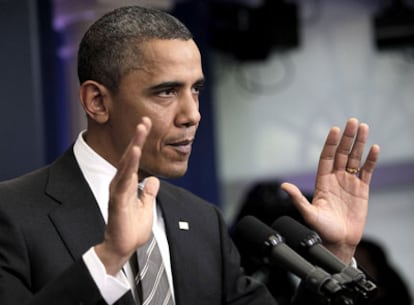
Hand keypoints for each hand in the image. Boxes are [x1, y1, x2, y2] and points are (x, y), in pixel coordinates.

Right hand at [95, 117, 159, 274]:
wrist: (123, 247)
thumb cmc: (132, 229)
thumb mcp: (146, 207)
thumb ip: (148, 193)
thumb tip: (153, 180)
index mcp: (129, 184)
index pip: (135, 159)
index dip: (141, 142)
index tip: (147, 125)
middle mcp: (121, 184)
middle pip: (130, 157)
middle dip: (138, 138)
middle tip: (144, 120)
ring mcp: (118, 191)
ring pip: (126, 165)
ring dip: (134, 147)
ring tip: (141, 131)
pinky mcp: (117, 201)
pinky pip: (123, 181)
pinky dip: (129, 166)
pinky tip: (135, 154)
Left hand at [281, 118, 379, 262]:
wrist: (339, 242)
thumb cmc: (322, 230)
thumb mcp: (309, 214)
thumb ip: (298, 199)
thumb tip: (284, 186)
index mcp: (322, 181)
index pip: (326, 157)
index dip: (330, 143)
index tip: (335, 130)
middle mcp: (335, 179)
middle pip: (342, 153)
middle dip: (347, 138)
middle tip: (353, 121)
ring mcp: (349, 183)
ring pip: (355, 159)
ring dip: (359, 144)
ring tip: (364, 128)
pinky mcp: (362, 190)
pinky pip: (366, 172)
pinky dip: (371, 161)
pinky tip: (374, 149)